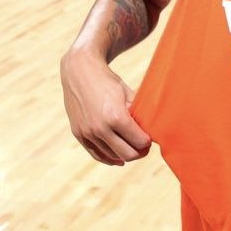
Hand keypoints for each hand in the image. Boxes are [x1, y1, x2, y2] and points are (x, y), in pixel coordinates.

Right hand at [60, 50, 150, 165]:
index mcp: (116, 117)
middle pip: (127, 154)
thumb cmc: (108, 81)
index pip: (139, 141)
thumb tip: (149, 130)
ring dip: (125, 154)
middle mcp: (100, 128)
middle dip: (140, 152)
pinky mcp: (79, 135)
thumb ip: (137, 113)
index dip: (148, 142)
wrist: (80, 72)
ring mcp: (87, 133)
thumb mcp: (128, 94)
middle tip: (145, 146)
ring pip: (113, 157)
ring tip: (133, 147)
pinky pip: (97, 154)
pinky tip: (119, 159)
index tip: (151, 138)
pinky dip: (110, 158)